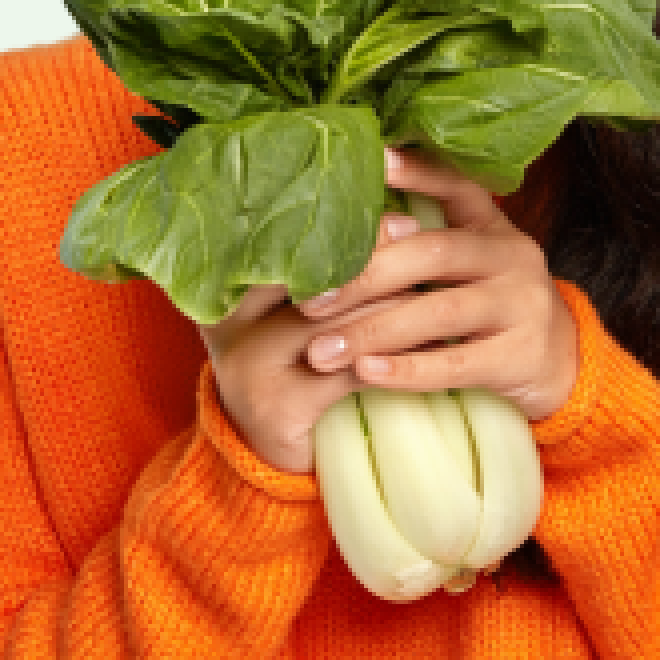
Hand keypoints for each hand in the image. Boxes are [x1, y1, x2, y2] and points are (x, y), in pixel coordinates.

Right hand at [199, 212, 422, 474]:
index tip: (393, 213)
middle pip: (311, 275)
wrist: (265, 454)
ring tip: (435, 286)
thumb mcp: (286, 311)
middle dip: (372, 257)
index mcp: (225, 285)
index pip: (285, 241)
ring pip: (337, 319)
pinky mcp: (277, 406)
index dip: (340, 223)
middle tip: (420, 236)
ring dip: (393, 303)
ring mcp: (248, 364)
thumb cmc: (290, 366)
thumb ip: (311, 266)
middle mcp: (228, 320)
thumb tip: (379, 205)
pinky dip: (394, 354)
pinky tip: (430, 343)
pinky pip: (349, 368)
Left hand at [298, 147, 578, 422]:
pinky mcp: (521, 356)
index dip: (417, 172)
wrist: (561, 363)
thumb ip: (419, 249)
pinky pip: (457, 363)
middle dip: (365, 276)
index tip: (374, 158)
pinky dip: (407, 369)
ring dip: (373, 330)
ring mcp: (521, 304)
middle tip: (310, 301)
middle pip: (433, 253)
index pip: (456, 185)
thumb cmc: (489, 308)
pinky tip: (366, 373)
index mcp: (491, 226)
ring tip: (321, 352)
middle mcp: (512, 255)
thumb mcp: (467, 267)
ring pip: (439, 311)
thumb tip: (336, 240)